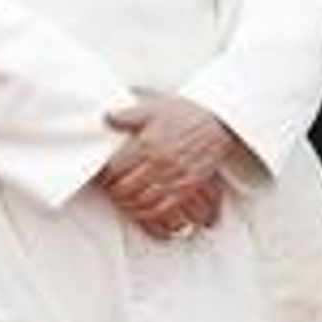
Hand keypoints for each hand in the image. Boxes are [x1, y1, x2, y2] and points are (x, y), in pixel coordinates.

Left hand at [98, 96, 234, 240]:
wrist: (217, 122)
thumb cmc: (186, 114)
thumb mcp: (153, 108)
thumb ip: (128, 114)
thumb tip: (107, 117)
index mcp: (148, 144)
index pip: (117, 168)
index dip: (106, 175)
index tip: (104, 176)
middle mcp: (160, 163)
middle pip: (126, 187)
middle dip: (114, 191)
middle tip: (110, 190)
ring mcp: (174, 177)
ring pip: (142, 200)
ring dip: (128, 205)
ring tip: (122, 201)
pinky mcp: (187, 187)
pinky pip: (164, 208)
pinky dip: (148, 214)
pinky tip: (141, 210)